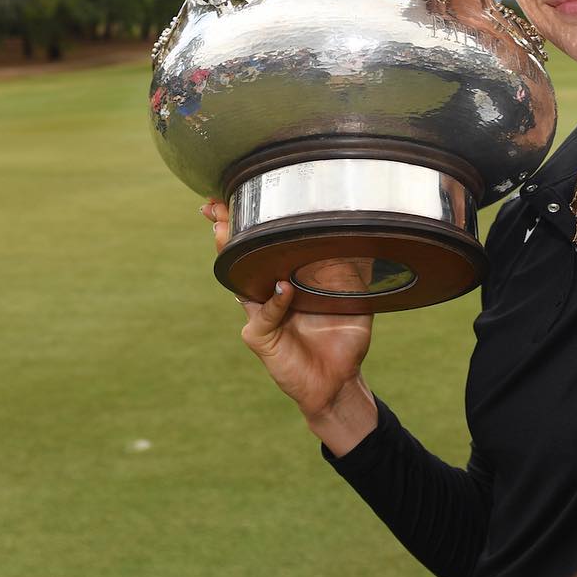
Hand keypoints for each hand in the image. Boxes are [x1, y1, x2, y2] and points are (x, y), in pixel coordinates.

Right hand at [200, 200, 377, 453]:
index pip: (264, 246)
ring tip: (224, 229)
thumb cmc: (343, 335)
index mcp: (285, 278)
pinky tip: (283, 288)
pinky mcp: (262, 338)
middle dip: (225, 230)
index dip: (249, 223)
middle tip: (214, 206)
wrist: (340, 379)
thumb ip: (352, 269)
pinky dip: (274, 302)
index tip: (235, 196)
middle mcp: (267, 293)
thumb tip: (362, 234)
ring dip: (233, 255)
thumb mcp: (354, 295)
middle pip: (239, 257)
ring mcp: (260, 314)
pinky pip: (264, 316)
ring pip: (240, 281)